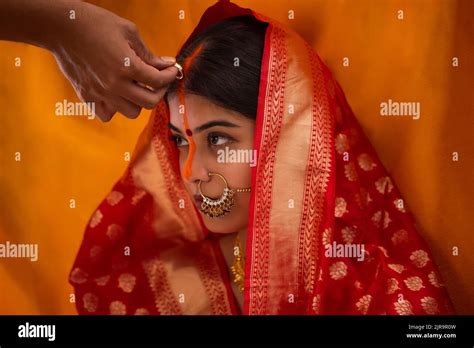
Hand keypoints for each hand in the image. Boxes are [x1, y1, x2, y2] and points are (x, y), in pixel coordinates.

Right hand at [49, 1, 176, 120]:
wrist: (61, 27)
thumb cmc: (95, 24)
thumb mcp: (128, 32)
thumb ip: (148, 53)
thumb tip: (165, 65)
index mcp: (127, 66)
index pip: (158, 81)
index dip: (170, 76)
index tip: (172, 70)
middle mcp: (115, 84)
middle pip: (149, 102)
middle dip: (159, 91)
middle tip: (158, 81)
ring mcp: (100, 93)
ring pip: (131, 112)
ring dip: (138, 101)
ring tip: (136, 88)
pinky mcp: (87, 96)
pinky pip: (106, 115)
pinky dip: (115, 109)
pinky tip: (116, 95)